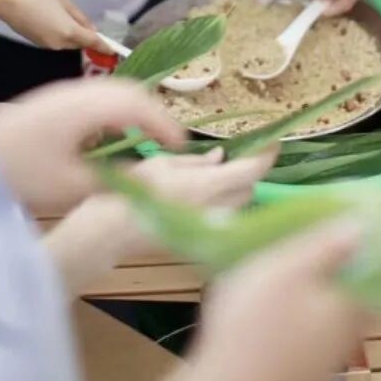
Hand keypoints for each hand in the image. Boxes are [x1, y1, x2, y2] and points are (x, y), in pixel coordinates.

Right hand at [0, 0, 100, 50]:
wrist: (9, 2)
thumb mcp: (64, 1)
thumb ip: (80, 17)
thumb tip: (91, 29)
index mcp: (69, 32)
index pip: (92, 42)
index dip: (104, 46)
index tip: (114, 50)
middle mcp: (60, 44)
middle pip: (80, 44)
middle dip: (85, 37)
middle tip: (85, 23)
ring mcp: (48, 47)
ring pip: (68, 44)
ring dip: (73, 36)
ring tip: (64, 17)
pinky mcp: (39, 46)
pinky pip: (57, 43)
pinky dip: (61, 36)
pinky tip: (53, 21)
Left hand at [0, 78, 184, 213]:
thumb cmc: (19, 172)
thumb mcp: (70, 185)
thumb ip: (115, 183)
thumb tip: (152, 186)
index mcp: (86, 106)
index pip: (139, 104)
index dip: (165, 124)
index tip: (181, 147)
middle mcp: (77, 91)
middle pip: (128, 89)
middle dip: (154, 113)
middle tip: (167, 142)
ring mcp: (63, 93)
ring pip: (112, 91)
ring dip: (134, 110)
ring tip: (145, 139)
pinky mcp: (53, 101)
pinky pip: (96, 96)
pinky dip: (115, 111)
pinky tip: (111, 136)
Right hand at [48, 148, 275, 295]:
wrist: (107, 235)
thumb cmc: (129, 192)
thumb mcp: (159, 164)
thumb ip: (195, 163)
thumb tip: (220, 158)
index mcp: (205, 187)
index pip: (250, 172)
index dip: (266, 156)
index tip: (273, 141)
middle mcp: (214, 211)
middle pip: (249, 190)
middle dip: (248, 173)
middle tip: (239, 155)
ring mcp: (208, 229)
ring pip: (239, 206)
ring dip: (237, 189)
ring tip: (220, 174)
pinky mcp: (199, 239)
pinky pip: (223, 218)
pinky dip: (223, 204)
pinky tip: (206, 193)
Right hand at [149, 222, 366, 380]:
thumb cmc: (253, 323)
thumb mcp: (286, 269)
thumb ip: (326, 246)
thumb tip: (364, 225)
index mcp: (349, 309)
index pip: (370, 273)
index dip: (359, 249)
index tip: (343, 228)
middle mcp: (345, 339)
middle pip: (348, 296)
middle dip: (333, 273)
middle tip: (307, 248)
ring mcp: (323, 363)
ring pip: (326, 319)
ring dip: (313, 298)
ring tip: (285, 276)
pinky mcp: (299, 377)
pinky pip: (307, 339)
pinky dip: (297, 322)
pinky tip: (274, 313)